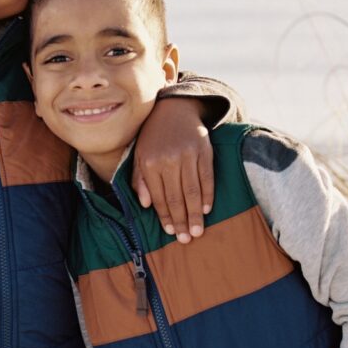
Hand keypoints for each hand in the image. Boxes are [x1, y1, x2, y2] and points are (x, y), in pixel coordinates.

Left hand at [132, 97, 212, 242]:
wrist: (174, 108)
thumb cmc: (153, 136)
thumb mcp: (139, 154)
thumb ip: (139, 179)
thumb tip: (145, 204)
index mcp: (149, 162)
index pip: (158, 196)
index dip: (165, 216)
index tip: (170, 232)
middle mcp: (168, 159)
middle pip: (176, 197)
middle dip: (181, 221)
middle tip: (186, 239)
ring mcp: (188, 155)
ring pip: (192, 190)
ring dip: (195, 214)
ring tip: (197, 231)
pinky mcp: (204, 151)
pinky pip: (207, 177)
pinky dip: (208, 195)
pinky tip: (207, 209)